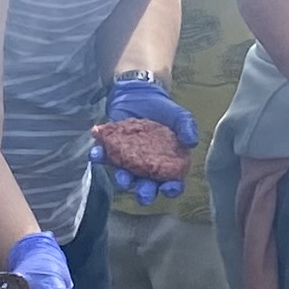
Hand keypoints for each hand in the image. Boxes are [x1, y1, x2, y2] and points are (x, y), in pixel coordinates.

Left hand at [101, 76, 199, 201]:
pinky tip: (97, 153)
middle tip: (143, 194)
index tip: (168, 187)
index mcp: (166, 165)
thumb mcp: (180, 116)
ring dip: (122, 179)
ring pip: (124, 176)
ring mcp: (128, 160)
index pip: (171, 183)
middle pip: (146, 187)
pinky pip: (104, 156)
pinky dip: (99, 156)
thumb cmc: (163, 110)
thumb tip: (191, 142)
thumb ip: (188, 127)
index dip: (171, 189)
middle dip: (145, 193)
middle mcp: (146, 168)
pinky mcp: (112, 149)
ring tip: (122, 177)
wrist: (141, 93)